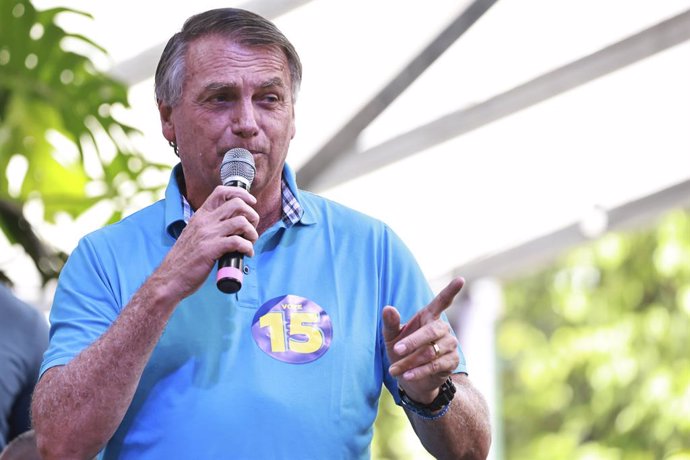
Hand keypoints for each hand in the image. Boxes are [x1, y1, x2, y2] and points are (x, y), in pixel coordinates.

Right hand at [156, 185, 259, 299]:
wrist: (170, 277)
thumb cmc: (184, 259)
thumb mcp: (194, 234)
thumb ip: (209, 226)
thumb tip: (232, 223)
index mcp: (200, 215)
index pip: (221, 192)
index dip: (241, 194)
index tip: (251, 202)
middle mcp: (204, 221)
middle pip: (237, 204)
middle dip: (252, 215)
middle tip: (252, 228)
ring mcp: (207, 234)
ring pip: (241, 222)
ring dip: (252, 233)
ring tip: (250, 242)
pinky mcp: (211, 249)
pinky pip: (238, 242)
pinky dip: (248, 248)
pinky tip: (246, 253)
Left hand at [382, 277, 463, 403]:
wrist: (410, 378)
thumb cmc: (401, 351)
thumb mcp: (391, 337)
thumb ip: (390, 323)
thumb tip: (388, 308)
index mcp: (429, 316)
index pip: (442, 301)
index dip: (451, 291)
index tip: (460, 279)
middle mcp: (443, 328)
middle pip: (432, 331)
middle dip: (413, 341)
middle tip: (396, 350)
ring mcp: (450, 345)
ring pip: (431, 351)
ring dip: (410, 361)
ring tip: (394, 369)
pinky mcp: (451, 361)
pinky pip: (435, 365)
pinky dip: (419, 371)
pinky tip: (406, 376)